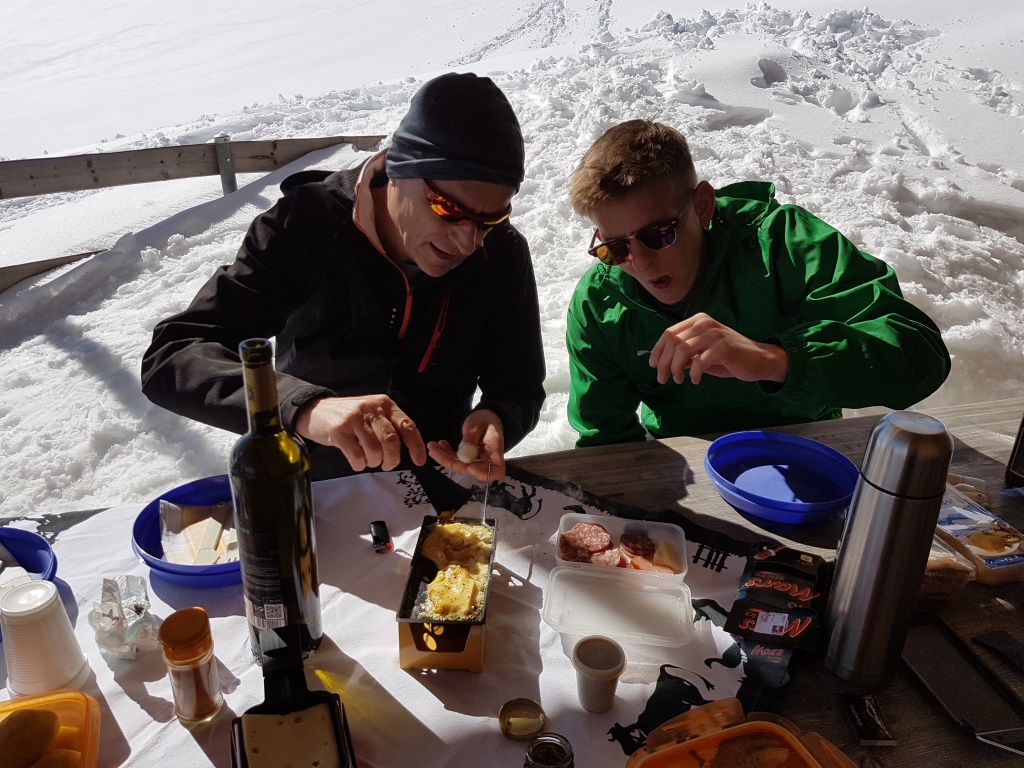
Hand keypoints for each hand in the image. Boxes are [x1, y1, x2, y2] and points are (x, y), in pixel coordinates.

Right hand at [295, 395, 426, 471]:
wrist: (315, 411)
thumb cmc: (349, 417)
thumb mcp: (372, 414)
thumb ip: (390, 426)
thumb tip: (409, 450)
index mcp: (385, 404)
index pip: (407, 426)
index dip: (416, 446)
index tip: (419, 461)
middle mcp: (371, 408)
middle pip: (391, 441)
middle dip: (392, 459)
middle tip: (387, 465)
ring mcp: (354, 419)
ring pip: (375, 451)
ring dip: (374, 462)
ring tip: (368, 460)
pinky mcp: (339, 431)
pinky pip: (357, 456)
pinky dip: (359, 465)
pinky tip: (356, 461)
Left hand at [428, 409, 505, 482]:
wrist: (487, 416)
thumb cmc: (485, 419)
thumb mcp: (477, 425)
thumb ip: (470, 440)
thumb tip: (464, 457)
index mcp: (495, 451)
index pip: (496, 471)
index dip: (482, 473)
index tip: (469, 466)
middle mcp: (487, 459)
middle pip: (470, 469)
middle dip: (451, 462)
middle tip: (434, 450)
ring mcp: (476, 460)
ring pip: (459, 466)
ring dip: (444, 458)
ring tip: (432, 446)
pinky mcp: (468, 458)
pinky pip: (456, 460)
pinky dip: (446, 454)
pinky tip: (439, 445)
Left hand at [648, 313, 788, 385]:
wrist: (759, 359)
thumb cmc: (729, 357)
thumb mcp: (702, 353)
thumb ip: (685, 354)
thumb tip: (663, 362)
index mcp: (697, 321)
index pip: (669, 333)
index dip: (657, 350)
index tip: (653, 365)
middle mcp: (704, 323)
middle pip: (673, 342)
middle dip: (663, 363)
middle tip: (662, 379)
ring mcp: (715, 334)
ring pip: (682, 350)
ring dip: (675, 369)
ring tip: (678, 380)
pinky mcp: (724, 347)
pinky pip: (700, 361)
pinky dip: (694, 373)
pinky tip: (696, 380)